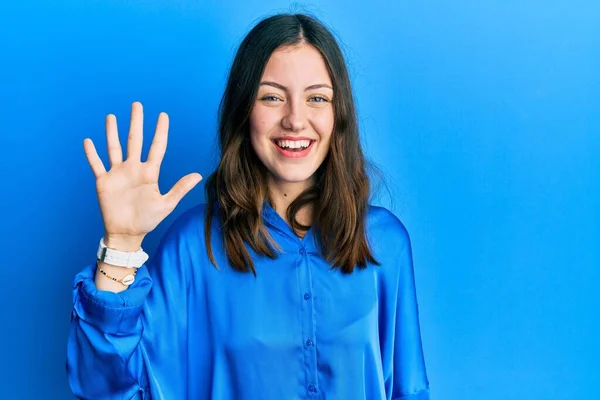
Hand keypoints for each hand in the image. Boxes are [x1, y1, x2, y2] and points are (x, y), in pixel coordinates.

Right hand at [83, 102, 201, 248]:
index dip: (160, 131)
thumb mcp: (167, 204)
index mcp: (150, 172)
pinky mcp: (104, 182)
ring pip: (114, 148)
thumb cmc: (148, 220)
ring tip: (112, 116)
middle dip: (136, 123)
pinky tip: (88, 141)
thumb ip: (180, 188)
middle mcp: (133, 169)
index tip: (163, 115)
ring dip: (112, 132)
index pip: (156, 147)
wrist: (127, 234)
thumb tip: (198, 175)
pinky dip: (92, 154)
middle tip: (137, 104)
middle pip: (134, 141)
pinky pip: (97, 165)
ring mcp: (118, 174)